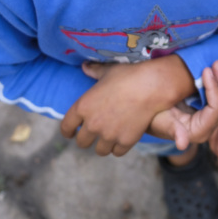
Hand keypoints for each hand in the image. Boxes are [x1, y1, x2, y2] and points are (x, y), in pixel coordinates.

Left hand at [61, 55, 193, 156]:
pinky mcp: (124, 141)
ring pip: (100, 150)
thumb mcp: (108, 71)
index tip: (71, 133)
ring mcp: (108, 135)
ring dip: (104, 145)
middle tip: (95, 134)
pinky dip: (120, 147)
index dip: (68, 131)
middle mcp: (92, 124)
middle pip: (82, 143)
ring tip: (110, 138)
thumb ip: (94, 71)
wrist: (151, 86)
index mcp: (83, 107)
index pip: (66, 127)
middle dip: (87, 139)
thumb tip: (84, 66)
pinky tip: (124, 138)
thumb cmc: (129, 75)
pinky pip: (117, 152)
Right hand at [149, 61, 217, 150]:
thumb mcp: (161, 121)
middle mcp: (210, 127)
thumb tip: (183, 144)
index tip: (206, 70)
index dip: (215, 88)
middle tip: (217, 63)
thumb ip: (174, 130)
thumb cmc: (154, 116)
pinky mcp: (213, 110)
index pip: (216, 109)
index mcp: (199, 131)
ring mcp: (213, 119)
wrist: (152, 112)